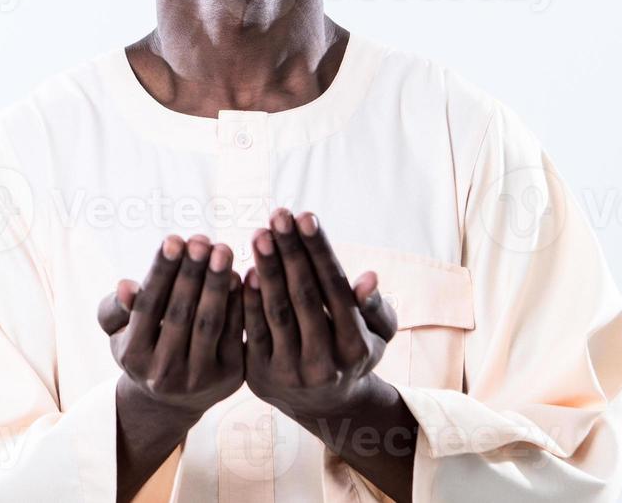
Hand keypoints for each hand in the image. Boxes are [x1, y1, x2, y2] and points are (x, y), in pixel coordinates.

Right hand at [98, 234, 244, 420]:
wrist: (173, 398)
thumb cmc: (144, 346)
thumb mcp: (118, 331)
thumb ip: (115, 308)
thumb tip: (126, 286)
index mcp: (133, 356)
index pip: (148, 306)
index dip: (161, 272)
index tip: (173, 239)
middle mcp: (164, 372)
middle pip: (179, 313)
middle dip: (192, 272)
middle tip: (201, 239)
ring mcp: (198, 379)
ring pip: (208, 322)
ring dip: (216, 283)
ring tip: (222, 250)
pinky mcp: (230, 378)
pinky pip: (234, 333)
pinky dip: (237, 303)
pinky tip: (239, 275)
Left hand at [242, 209, 397, 420]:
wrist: (323, 406)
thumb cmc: (352, 353)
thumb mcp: (376, 336)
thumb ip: (375, 308)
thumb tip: (368, 278)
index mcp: (356, 347)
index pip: (334, 289)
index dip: (319, 251)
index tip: (306, 215)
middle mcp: (324, 362)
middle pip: (304, 296)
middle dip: (290, 252)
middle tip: (278, 214)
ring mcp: (290, 372)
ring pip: (277, 312)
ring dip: (267, 269)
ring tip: (260, 233)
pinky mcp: (259, 376)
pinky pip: (253, 331)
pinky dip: (248, 300)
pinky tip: (245, 270)